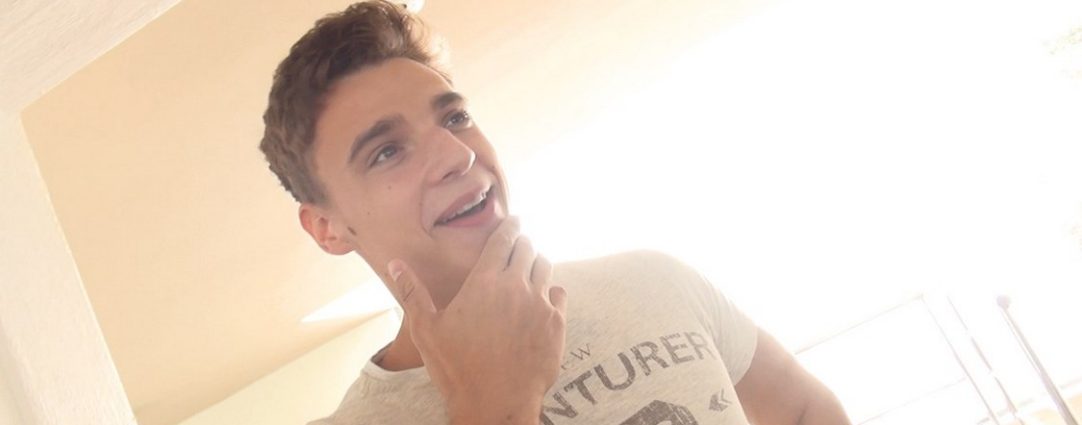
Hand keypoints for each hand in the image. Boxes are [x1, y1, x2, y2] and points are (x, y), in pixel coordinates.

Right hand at [387, 217, 567, 424]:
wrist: (495, 403)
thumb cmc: (457, 367)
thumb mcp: (426, 329)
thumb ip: (412, 292)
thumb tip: (395, 263)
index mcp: (484, 282)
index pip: (502, 240)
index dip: (510, 226)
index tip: (516, 220)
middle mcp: (516, 286)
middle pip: (527, 248)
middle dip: (523, 243)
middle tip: (520, 244)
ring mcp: (539, 304)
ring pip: (545, 267)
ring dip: (537, 263)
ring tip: (531, 267)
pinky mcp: (556, 323)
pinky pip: (559, 294)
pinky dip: (551, 291)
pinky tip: (544, 298)